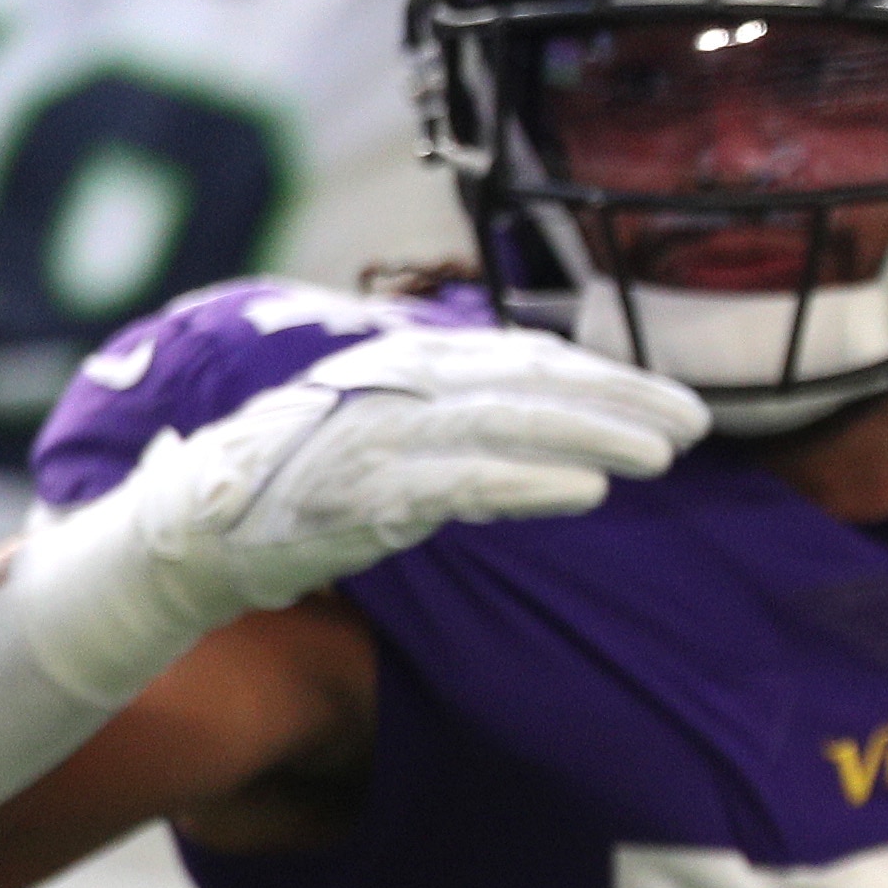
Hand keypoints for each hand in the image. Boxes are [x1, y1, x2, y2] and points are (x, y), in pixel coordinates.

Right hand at [20, 326, 705, 703]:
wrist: (191, 527)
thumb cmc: (300, 482)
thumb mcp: (389, 435)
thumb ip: (458, 420)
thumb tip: (549, 424)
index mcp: (405, 363)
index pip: (525, 361)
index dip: (604, 377)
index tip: (674, 402)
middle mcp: (397, 385)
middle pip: (531, 383)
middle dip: (619, 399)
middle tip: (695, 422)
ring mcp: (380, 434)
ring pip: (509, 425)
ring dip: (594, 436)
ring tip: (666, 454)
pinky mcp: (363, 491)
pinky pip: (462, 483)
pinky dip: (529, 485)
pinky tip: (589, 494)